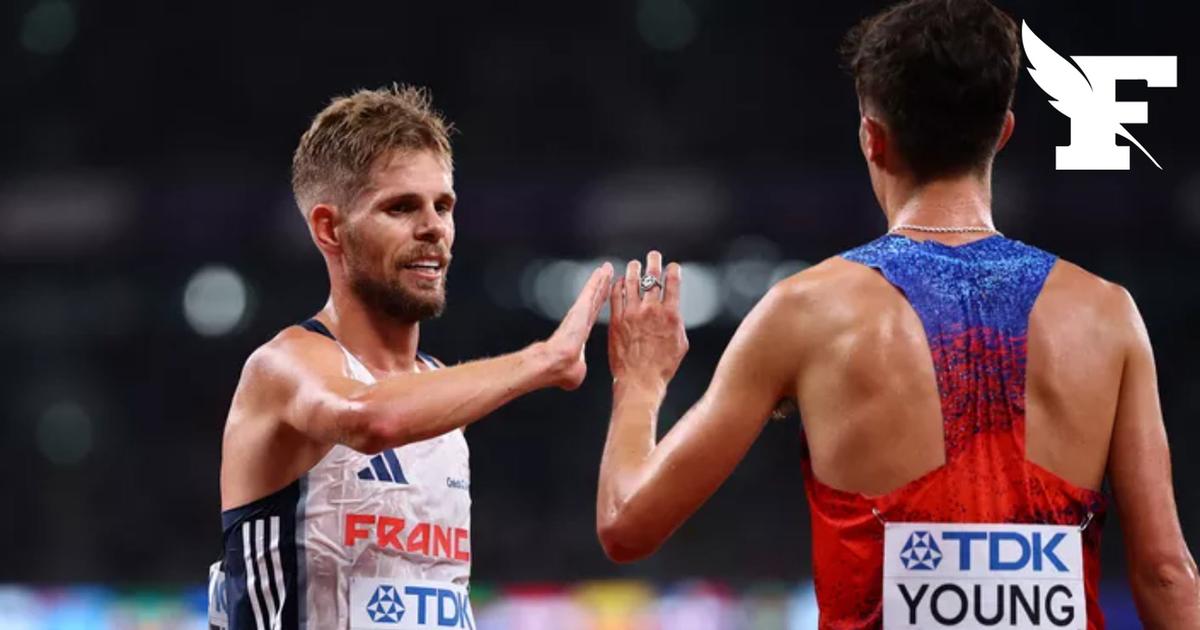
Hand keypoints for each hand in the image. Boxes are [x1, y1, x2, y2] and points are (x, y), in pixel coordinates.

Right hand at [542, 262, 613, 389]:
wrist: (556, 364)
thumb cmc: (564, 370)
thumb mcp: (576, 370)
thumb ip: (578, 368)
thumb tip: (576, 375)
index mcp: (581, 334)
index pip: (593, 315)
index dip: (599, 305)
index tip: (606, 296)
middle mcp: (581, 320)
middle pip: (595, 300)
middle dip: (602, 287)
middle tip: (608, 274)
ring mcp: (581, 313)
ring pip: (594, 293)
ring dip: (601, 280)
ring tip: (607, 268)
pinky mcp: (581, 308)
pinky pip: (592, 291)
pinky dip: (597, 280)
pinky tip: (603, 270)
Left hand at [608, 251, 687, 391]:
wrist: (640, 381)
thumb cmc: (663, 367)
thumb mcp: (681, 344)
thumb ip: (677, 324)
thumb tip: (674, 314)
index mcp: (671, 314)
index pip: (673, 283)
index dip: (673, 270)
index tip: (672, 266)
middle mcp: (651, 310)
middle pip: (652, 277)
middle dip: (653, 262)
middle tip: (653, 256)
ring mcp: (632, 314)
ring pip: (631, 282)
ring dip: (633, 270)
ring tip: (634, 265)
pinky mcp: (616, 320)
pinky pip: (615, 296)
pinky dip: (617, 286)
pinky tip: (618, 282)